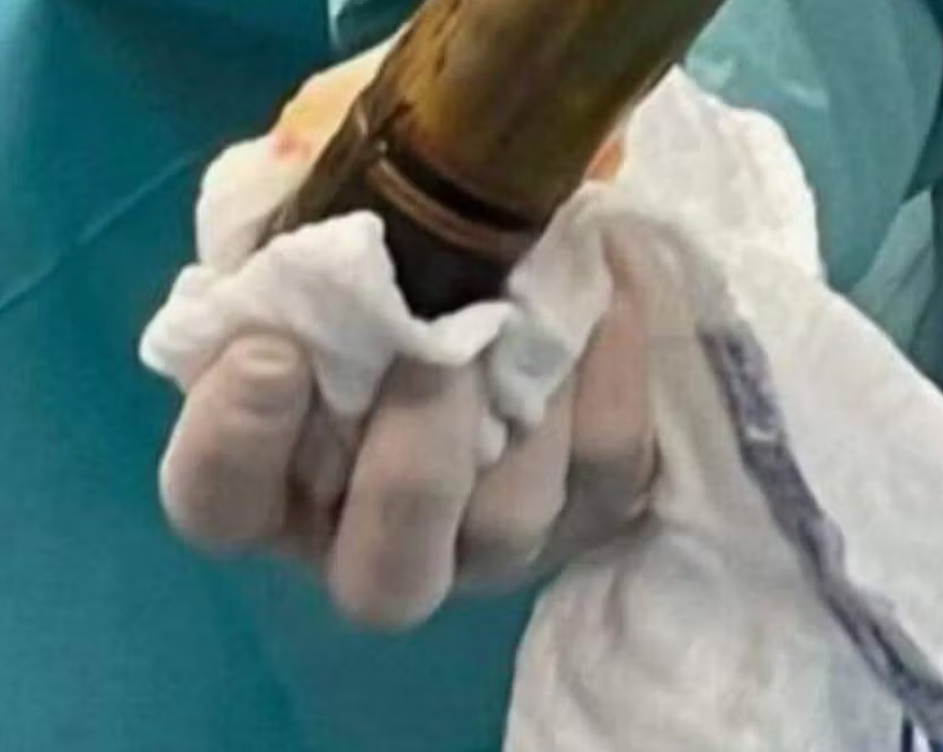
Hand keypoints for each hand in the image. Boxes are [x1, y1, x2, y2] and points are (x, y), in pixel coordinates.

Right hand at [158, 245, 654, 629]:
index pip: (221, 505)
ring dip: (524, 418)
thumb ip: (294, 245)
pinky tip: (606, 284)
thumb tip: (310, 207)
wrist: (511, 273)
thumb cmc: (385, 268)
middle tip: (434, 354)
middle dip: (410, 474)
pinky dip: (615, 373)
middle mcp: (384, 539)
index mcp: (281, 482)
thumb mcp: (321, 243)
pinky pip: (613, 466)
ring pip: (510, 527)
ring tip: (530, 308)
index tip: (270, 350)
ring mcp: (493, 540)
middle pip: (384, 581)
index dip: (235, 444)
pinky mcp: (590, 507)